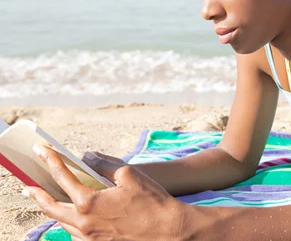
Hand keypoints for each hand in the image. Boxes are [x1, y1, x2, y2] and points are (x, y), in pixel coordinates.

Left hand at [26, 144, 187, 240]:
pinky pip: (75, 235)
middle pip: (51, 207)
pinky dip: (70, 224)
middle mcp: (84, 223)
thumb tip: (88, 157)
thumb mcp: (130, 175)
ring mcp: (89, 238)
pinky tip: (73, 218)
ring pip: (62, 223)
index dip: (51, 160)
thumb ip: (105, 165)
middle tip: (29, 187)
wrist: (169, 231)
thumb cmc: (152, 202)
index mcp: (89, 202)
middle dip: (38, 195)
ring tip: (50, 201)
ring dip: (54, 210)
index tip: (41, 150)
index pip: (63, 177)